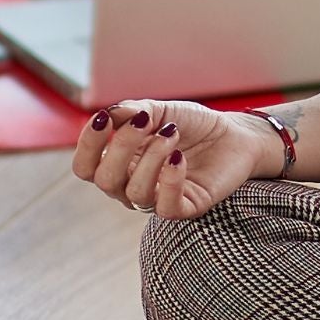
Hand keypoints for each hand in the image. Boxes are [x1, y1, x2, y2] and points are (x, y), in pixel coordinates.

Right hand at [72, 99, 284, 219]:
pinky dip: (169, 180)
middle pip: (105, 180)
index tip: (105, 118)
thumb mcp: (159, 111)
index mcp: (119, 163)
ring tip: (172, 133)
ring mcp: (157, 199)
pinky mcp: (185, 209)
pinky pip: (165, 207)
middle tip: (146, 121)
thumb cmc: (191, 124)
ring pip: (135, 194)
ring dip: (151, 158)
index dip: (88, 144)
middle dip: (121, 147)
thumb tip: (109, 114)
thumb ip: (132, 111)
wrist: (233, 134)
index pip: (85, 167)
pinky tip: (179, 157)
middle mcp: (132, 185)